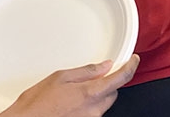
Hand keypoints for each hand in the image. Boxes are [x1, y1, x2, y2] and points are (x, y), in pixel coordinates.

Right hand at [0, 55, 139, 116]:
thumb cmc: (35, 105)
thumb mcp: (60, 77)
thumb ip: (86, 71)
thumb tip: (105, 65)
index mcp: (90, 93)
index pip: (121, 78)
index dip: (131, 66)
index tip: (134, 59)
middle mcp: (93, 110)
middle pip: (113, 92)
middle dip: (107, 83)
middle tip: (93, 77)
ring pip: (103, 104)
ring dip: (96, 96)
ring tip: (74, 93)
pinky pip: (93, 114)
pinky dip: (88, 106)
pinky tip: (71, 104)